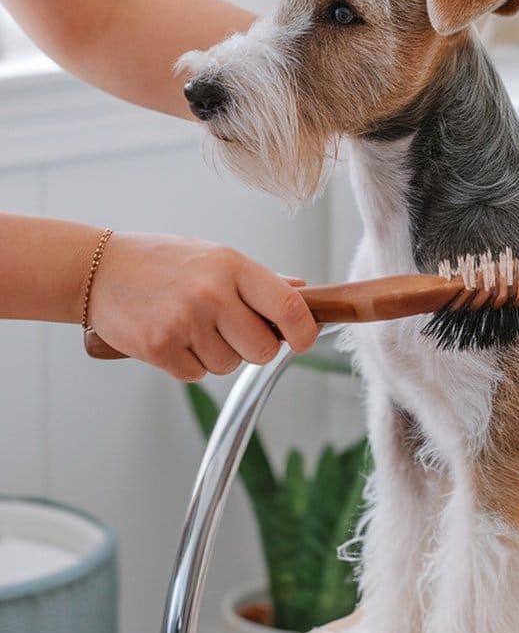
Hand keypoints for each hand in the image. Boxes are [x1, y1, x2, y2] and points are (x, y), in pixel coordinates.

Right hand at [87, 232, 317, 379]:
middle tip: (231, 331)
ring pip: (229, 366)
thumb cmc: (163, 262)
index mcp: (232, 266)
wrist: (100, 270)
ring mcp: (185, 322)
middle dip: (254, 349)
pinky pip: (196, 374)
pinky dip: (188, 363)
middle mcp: (212, 294)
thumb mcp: (215, 257)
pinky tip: (172, 337)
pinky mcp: (160, 348)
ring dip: (216, 355)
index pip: (289, 307)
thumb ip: (260, 280)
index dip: (304, 332)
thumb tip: (302, 292)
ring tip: (192, 327)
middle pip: (263, 350)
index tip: (303, 340)